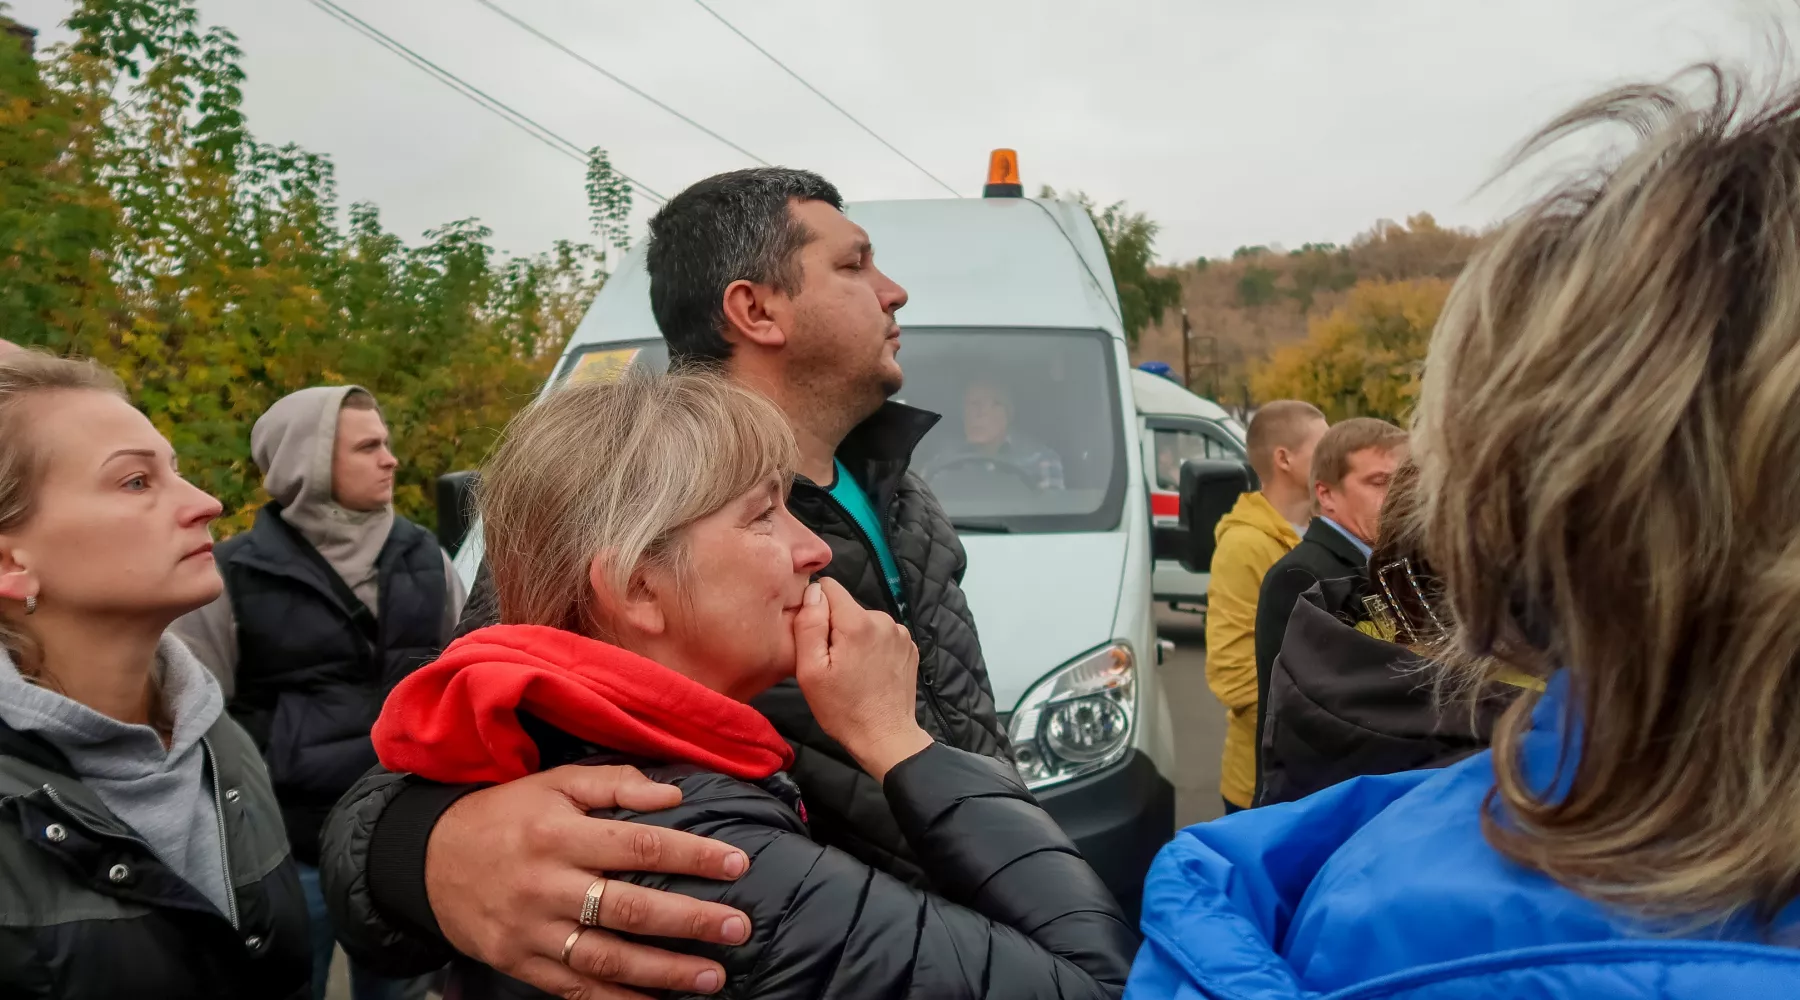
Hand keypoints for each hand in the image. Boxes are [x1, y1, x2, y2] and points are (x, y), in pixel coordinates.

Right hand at [425, 764, 752, 997]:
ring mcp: (532, 930)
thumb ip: (614, 784)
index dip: (693, 855)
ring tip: (712, 976)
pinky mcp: (519, 964)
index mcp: (559, 833)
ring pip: (606, 958)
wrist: (429, 860)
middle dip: (690, 921)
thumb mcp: (554, 783)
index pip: (640, 845)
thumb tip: (674, 796)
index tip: (738, 864)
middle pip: (629, 908)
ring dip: (665, 972)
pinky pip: (575, 989)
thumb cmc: (505, 815)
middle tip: (738, 928)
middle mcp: (546, 884)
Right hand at [793, 578, 932, 780]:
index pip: (829, 587)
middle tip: (832, 663)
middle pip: (847, 607)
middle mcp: (884, 620)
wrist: (886, 737)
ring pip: (863, 621)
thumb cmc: (842, 709)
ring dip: (854, 638)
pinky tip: (869, 672)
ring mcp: (901, 633)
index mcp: (858, 622)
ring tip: (851, 670)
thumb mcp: (811, 671)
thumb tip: (812, 591)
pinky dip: (872, 647)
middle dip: (835, 628)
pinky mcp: (910, 647)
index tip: (814, 636)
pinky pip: (881, 635)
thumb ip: (809, 625)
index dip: (815, 608)